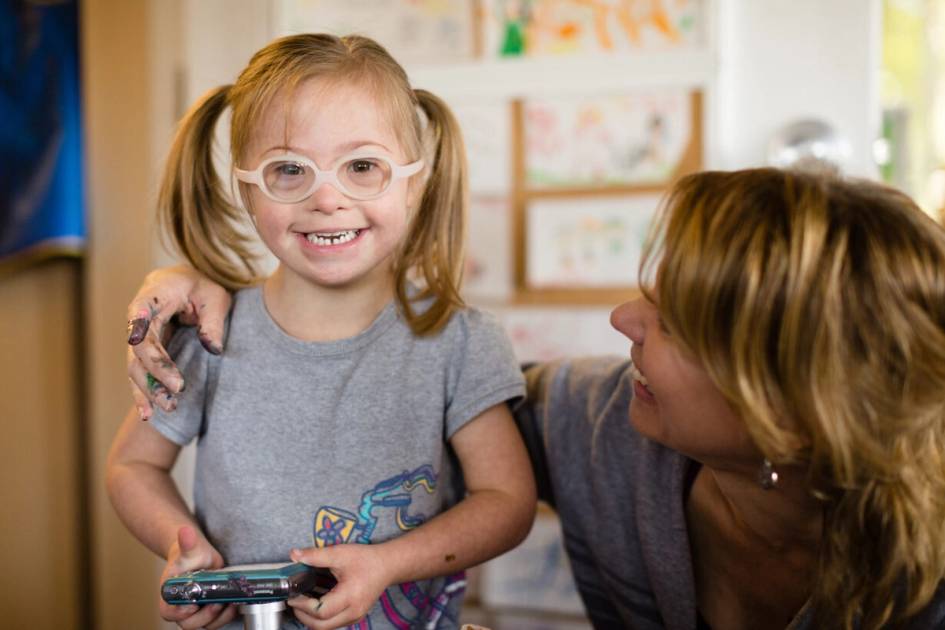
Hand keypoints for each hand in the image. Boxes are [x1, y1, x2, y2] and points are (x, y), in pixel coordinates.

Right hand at [126, 265, 230, 419]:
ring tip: (168, 408)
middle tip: (176, 396)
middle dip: (155, 377)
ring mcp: (137, 334)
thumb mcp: (215, 297)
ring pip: (135, 366)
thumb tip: (215, 350)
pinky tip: (148, 414)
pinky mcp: (143, 349)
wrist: (185, 281)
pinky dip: (143, 392)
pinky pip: (139, 372)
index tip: (165, 369)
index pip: (142, 324)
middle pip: (138, 352)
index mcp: (153, 298)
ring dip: (149, 389)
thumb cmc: (201, 286)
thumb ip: (213, 322)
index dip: (151, 349)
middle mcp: (138, 318)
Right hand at [159, 526, 236, 628]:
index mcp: (170, 595)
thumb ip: (188, 543)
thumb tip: (185, 531)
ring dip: (219, 617)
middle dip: (205, 615)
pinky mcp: (210, 613)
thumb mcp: (191, 549)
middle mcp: (181, 608)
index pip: (169, 612)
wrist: (201, 559)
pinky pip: (217, 622)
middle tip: (217, 602)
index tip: (193, 602)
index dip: (180, 611)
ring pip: (205, 625)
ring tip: (229, 602)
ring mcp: (196, 613)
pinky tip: (234, 603)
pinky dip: (226, 615)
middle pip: (189, 624)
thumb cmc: (191, 556)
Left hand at [286, 544, 392, 628]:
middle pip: (321, 626)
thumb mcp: (340, 553)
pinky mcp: (354, 616)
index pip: (320, 611)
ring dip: (311, 618)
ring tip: (303, 601)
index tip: (293, 595)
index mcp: (350, 597)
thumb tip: (294, 555)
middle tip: (294, 601)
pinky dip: (321, 617)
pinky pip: (333, 623)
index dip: (302, 605)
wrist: (387, 565)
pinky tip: (316, 602)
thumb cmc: (366, 559)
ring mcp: (355, 617)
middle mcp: (353, 612)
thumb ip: (316, 555)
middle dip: (303, 616)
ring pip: (326, 627)